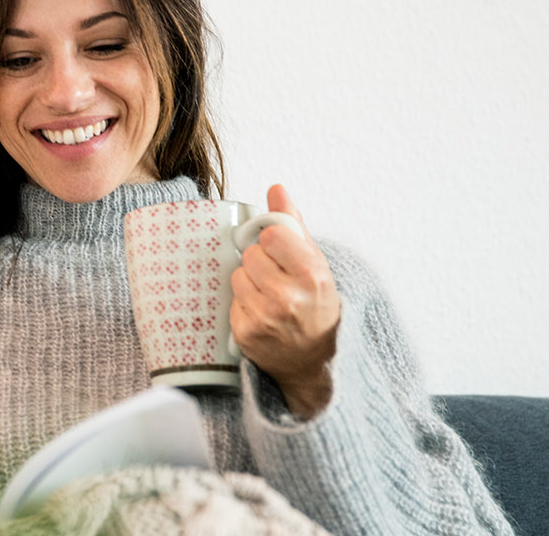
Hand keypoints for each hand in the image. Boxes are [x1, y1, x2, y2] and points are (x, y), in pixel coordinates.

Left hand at [229, 184, 341, 419]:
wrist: (314, 360)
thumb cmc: (316, 307)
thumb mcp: (315, 263)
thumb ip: (294, 225)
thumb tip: (276, 189)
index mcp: (312, 275)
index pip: (271, 235)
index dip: (274, 242)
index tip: (282, 253)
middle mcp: (289, 297)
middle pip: (251, 255)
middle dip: (261, 262)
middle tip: (276, 278)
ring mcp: (266, 317)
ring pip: (238, 276)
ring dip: (249, 282)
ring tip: (269, 296)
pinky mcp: (246, 333)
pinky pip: (232, 301)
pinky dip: (243, 304)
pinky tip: (261, 314)